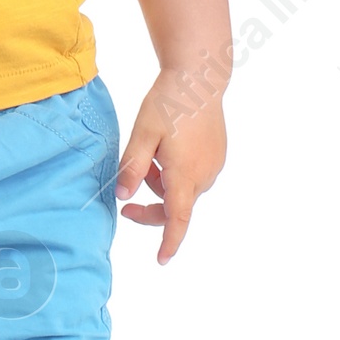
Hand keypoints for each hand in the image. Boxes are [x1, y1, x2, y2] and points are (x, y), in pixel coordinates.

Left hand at [115, 69, 226, 263]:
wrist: (199, 79)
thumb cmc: (169, 103)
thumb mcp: (142, 134)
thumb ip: (132, 167)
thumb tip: (122, 197)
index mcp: (184, 174)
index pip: (177, 219)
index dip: (169, 242)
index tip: (161, 260)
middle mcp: (204, 175)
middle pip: (176, 207)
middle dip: (151, 208)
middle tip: (127, 205)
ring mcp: (213, 166)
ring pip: (182, 191)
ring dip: (163, 186)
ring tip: (150, 157)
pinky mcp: (217, 157)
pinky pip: (192, 176)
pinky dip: (175, 174)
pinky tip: (166, 150)